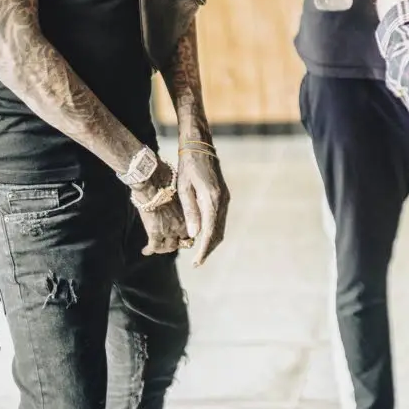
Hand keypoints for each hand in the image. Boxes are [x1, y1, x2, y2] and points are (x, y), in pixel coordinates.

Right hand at [131, 161, 190, 256]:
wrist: (153, 183)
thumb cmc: (166, 182)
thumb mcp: (180, 192)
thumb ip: (182, 203)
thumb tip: (179, 202)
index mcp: (190, 215)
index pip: (193, 230)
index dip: (188, 234)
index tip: (183, 235)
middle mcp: (182, 225)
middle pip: (183, 241)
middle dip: (177, 243)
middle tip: (170, 242)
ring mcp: (169, 231)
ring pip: (169, 247)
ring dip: (163, 248)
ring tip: (157, 247)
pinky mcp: (155, 233)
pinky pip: (154, 247)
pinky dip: (150, 250)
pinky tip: (146, 251)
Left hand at [177, 146, 230, 266]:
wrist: (199, 145)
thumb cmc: (187, 165)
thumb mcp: (183, 188)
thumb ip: (190, 211)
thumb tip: (193, 235)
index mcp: (212, 199)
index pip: (210, 232)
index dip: (203, 250)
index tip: (196, 263)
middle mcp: (223, 200)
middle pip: (219, 232)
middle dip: (208, 249)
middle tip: (197, 262)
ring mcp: (225, 197)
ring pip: (221, 226)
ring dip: (211, 241)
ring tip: (198, 252)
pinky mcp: (223, 195)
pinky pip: (220, 218)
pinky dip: (213, 230)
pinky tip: (203, 234)